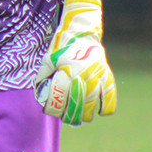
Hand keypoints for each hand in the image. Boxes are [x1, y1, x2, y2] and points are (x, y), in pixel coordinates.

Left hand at [34, 0, 116, 125]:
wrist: (81, 33)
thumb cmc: (62, 47)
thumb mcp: (47, 60)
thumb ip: (42, 78)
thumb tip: (41, 96)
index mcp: (66, 70)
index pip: (58, 97)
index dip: (53, 108)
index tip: (50, 111)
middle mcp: (82, 75)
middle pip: (76, 106)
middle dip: (69, 117)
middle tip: (66, 119)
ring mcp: (97, 76)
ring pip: (92, 105)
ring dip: (85, 116)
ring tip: (80, 119)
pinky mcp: (107, 76)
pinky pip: (110, 98)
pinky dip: (105, 108)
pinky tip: (98, 111)